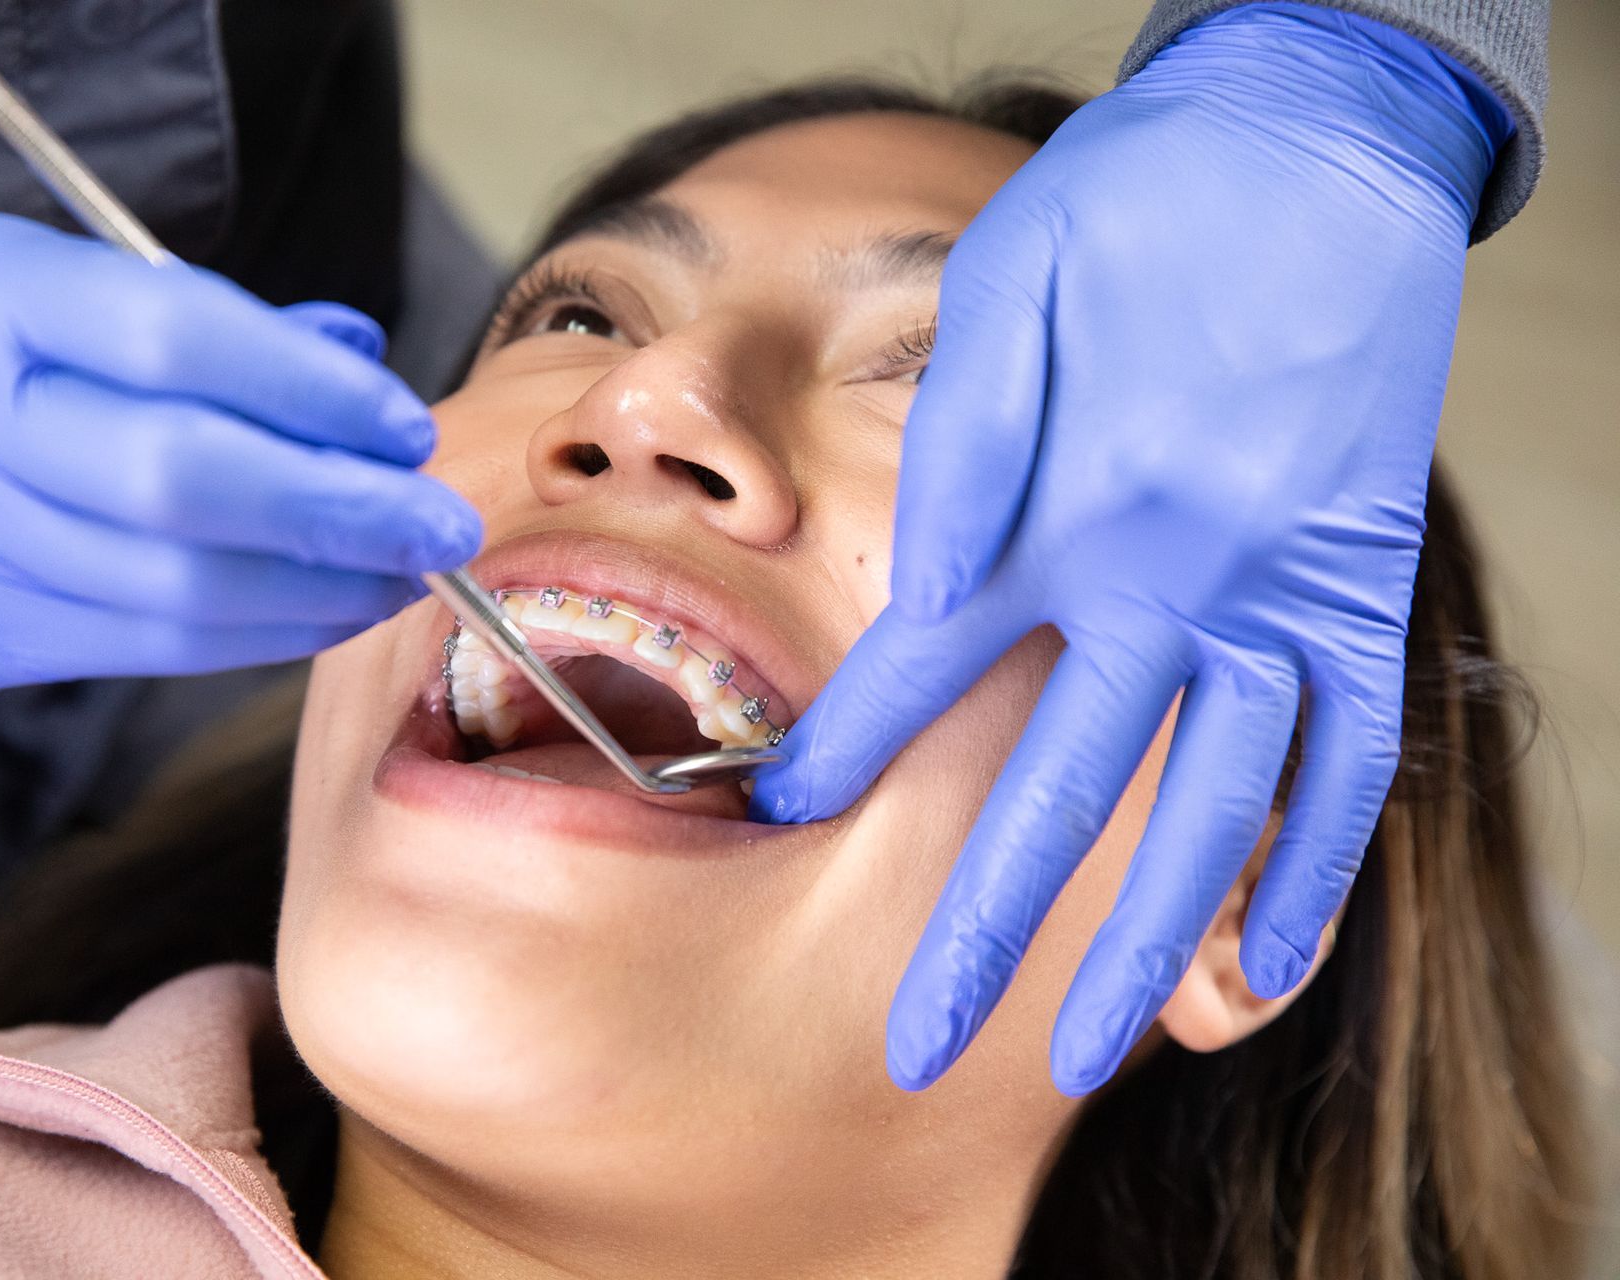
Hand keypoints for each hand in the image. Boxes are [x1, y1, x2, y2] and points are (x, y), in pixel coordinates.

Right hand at [0, 212, 479, 689]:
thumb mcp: (81, 291)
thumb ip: (224, 323)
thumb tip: (363, 371)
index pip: (172, 338)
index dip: (310, 392)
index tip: (404, 428)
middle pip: (175, 479)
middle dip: (336, 511)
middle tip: (439, 525)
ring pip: (174, 585)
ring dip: (320, 588)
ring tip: (403, 573)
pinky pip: (156, 644)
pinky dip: (266, 631)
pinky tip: (334, 607)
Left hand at [751, 3, 1511, 1091]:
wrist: (1320, 139)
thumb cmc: (1142, 205)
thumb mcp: (1010, 283)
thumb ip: (967, 449)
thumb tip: (930, 591)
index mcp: (1066, 500)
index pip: (928, 667)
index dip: (847, 754)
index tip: (780, 828)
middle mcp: (1176, 570)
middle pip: (1064, 786)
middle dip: (981, 929)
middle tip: (916, 1047)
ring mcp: (1284, 589)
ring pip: (1210, 804)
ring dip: (1144, 941)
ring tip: (1082, 1057)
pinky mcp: (1365, 587)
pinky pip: (1354, 757)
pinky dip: (1314, 865)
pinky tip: (1262, 965)